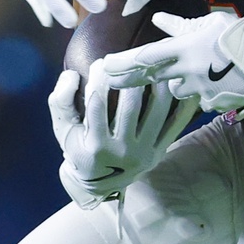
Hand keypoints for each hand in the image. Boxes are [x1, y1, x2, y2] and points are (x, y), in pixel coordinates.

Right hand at [47, 67, 195, 207]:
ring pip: (156, 111)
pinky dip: (183, 103)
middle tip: (131, 60)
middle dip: (130, 78)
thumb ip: (60, 100)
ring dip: (158, 84)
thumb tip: (71, 74)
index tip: (100, 63)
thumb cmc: (79, 147)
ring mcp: (144, 153)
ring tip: (154, 66)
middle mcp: (121, 152)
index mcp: (95, 146)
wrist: (100, 183)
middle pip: (130, 106)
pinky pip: (176, 124)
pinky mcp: (159, 152)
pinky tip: (180, 84)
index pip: (97, 104)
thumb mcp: (62, 129)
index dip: (98, 79)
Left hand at [103, 10, 243, 117]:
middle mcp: (186, 72)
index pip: (145, 57)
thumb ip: (181, 26)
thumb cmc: (241, 36)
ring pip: (178, 89)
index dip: (123, 63)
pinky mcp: (212, 103)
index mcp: (184, 50)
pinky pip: (200, 99)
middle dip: (128, 80)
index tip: (104, 65)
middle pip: (151, 78)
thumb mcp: (210, 23)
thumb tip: (159, 20)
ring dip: (177, 83)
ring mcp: (199, 90)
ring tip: (191, 73)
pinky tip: (216, 82)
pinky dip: (202, 91)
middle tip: (108, 82)